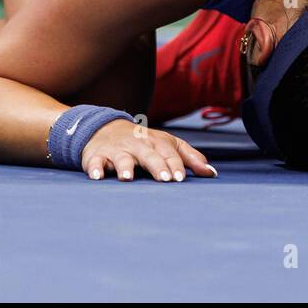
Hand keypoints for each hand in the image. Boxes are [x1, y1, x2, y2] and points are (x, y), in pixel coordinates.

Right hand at [81, 119, 217, 181]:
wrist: (105, 128)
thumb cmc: (143, 141)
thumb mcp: (168, 144)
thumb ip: (190, 158)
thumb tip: (212, 173)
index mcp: (157, 143)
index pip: (169, 154)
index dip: (176, 165)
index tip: (181, 179)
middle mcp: (138, 145)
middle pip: (149, 155)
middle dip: (157, 166)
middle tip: (165, 179)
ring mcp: (117, 150)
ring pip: (122, 158)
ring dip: (125, 167)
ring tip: (128, 178)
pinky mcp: (97, 156)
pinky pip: (95, 162)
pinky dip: (95, 168)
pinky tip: (97, 176)